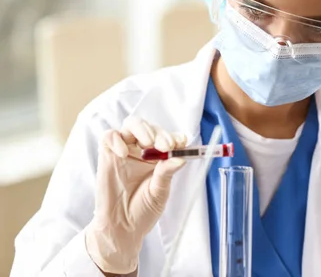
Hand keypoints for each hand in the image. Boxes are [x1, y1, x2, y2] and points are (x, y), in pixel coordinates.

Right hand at [85, 116, 186, 273]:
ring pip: (131, 125)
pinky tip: (124, 153)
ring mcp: (124, 151)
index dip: (174, 136)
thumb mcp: (160, 191)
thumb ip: (166, 173)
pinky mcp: (106, 156)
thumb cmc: (143, 210)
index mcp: (158, 158)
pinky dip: (117, 139)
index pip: (167, 137)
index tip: (181, 142)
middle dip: (159, 133)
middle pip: (150, 127)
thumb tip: (181, 158)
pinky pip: (109, 136)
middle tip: (166, 145)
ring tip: (148, 143)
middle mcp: (142, 151)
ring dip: (142, 129)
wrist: (121, 228)